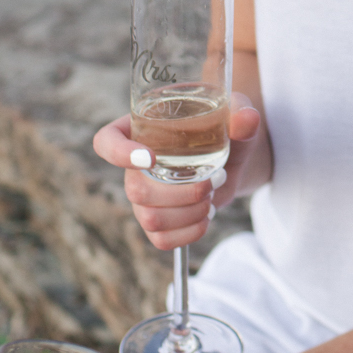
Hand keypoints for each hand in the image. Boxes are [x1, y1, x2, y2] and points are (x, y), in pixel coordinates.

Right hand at [92, 94, 260, 249]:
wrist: (233, 157)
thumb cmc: (224, 126)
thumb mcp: (234, 111)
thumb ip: (241, 111)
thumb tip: (247, 120)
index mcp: (140, 129)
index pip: (106, 142)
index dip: (118, 153)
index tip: (150, 157)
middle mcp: (134, 165)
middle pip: (135, 190)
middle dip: (181, 191)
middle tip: (215, 179)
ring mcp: (143, 197)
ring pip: (149, 218)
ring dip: (189, 212)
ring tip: (212, 196)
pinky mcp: (158, 222)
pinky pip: (161, 240)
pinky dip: (190, 232)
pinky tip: (206, 216)